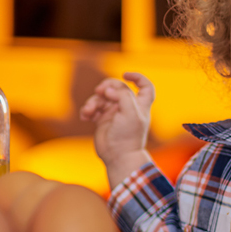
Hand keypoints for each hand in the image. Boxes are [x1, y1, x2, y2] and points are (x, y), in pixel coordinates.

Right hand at [79, 72, 155, 188]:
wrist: (118, 157)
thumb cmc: (128, 136)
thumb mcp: (130, 112)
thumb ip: (122, 95)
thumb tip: (109, 89)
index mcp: (140, 105)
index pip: (145, 86)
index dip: (137, 77)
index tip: (125, 74)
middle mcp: (127, 107)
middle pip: (117, 87)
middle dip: (107, 86)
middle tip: (100, 92)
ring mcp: (114, 113)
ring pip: (101, 97)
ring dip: (93, 101)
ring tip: (89, 111)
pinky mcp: (102, 120)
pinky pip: (92, 108)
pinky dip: (87, 110)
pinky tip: (85, 117)